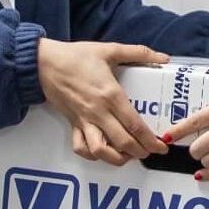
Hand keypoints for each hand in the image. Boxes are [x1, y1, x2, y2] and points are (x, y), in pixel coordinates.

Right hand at [38, 39, 168, 165]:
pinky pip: (80, 147)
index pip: (135, 125)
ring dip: (117, 158)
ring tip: (128, 155)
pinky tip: (103, 152)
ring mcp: (84, 121)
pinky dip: (92, 155)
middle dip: (140, 152)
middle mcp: (98, 112)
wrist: (44, 63)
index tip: (161, 146)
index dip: (151, 140)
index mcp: (111, 95)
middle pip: (123, 143)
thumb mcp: (110, 49)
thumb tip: (163, 57)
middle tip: (150, 151)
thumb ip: (139, 53)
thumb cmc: (76, 56)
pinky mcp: (72, 124)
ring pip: (101, 151)